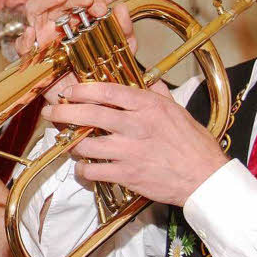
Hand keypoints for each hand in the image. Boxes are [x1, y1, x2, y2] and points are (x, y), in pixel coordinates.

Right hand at [15, 0, 136, 105]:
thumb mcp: (120, 51)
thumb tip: (120, 8)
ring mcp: (45, 40)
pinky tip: (32, 33)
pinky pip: (22, 45)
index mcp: (80, 20)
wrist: (92, 104)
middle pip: (57, 0)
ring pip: (35, 11)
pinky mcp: (34, 58)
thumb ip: (123, 30)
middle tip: (87, 1)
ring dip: (47, 1)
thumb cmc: (104, 75)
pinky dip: (24, 37)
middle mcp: (60, 26)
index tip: (101, 8)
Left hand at [40, 81, 227, 206]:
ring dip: (71, 144)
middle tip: (51, 112)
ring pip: (85, 145)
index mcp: (147, 106)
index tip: (69, 92)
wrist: (205, 177)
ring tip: (68, 142)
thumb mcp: (176, 110)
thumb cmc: (193, 144)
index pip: (106, 91)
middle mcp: (136, 126)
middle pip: (89, 114)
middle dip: (63, 112)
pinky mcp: (127, 175)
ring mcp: (130, 152)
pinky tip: (83, 167)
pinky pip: (93, 171)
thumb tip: (143, 79)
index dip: (81, 90)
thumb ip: (155, 93)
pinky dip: (83, 170)